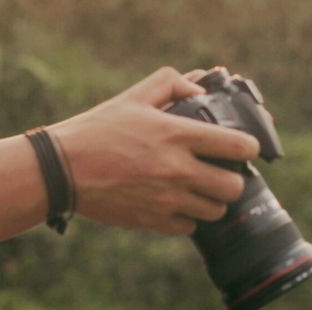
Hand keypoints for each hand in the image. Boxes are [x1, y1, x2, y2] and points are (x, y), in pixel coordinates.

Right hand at [48, 66, 260, 236]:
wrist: (63, 168)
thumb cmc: (98, 128)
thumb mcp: (134, 96)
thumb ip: (171, 84)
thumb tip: (199, 86)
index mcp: (177, 134)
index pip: (238, 146)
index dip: (248, 146)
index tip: (243, 146)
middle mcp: (177, 169)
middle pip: (233, 186)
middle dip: (233, 178)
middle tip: (220, 171)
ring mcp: (166, 199)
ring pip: (215, 210)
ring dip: (212, 200)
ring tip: (199, 188)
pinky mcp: (152, 221)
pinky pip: (189, 227)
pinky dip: (188, 218)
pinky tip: (176, 203)